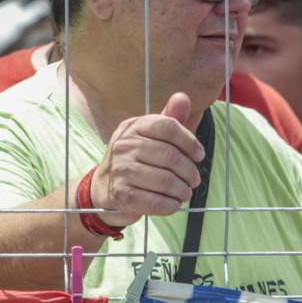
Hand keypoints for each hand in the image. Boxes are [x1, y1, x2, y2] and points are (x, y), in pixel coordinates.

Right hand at [89, 92, 204, 228]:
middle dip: (189, 171)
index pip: (168, 127)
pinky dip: (171, 205)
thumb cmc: (135, 159)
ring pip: (166, 180)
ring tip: (185, 192)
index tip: (199, 155)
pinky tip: (173, 204)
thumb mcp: (150, 137)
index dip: (190, 141)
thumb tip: (183, 97)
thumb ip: (169, 119)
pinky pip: (156, 201)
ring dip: (182, 190)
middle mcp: (123, 145)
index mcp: (133, 127)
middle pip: (170, 155)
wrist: (103, 187)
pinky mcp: (122, 194)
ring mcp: (121, 169)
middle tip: (195, 180)